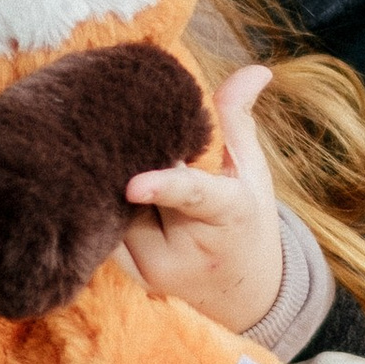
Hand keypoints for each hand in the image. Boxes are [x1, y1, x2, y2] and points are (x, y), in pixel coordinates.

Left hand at [122, 61, 284, 333]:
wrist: (245, 295)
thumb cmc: (249, 221)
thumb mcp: (252, 172)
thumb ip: (238, 119)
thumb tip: (257, 68)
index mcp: (231, 213)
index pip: (194, 197)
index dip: (162, 187)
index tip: (132, 184)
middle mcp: (191, 248)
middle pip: (143, 194)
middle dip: (131, 162)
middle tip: (120, 129)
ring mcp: (157, 269)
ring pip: (120, 212)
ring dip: (117, 185)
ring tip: (126, 169)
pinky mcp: (133, 278)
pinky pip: (110, 231)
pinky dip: (108, 207)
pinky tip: (108, 189)